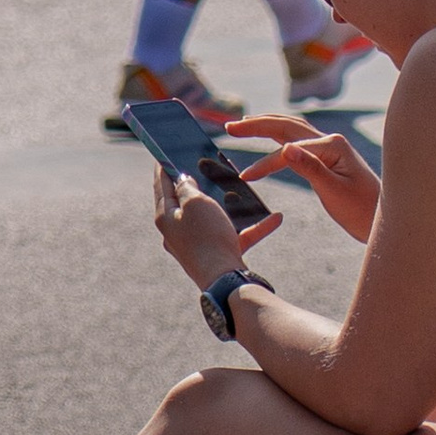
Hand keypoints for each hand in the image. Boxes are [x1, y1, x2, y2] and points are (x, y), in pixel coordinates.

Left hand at [151, 159, 277, 291]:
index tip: (165, 153)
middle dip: (198, 183)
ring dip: (230, 205)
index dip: (163, 166)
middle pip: (186, 201)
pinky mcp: (215, 255)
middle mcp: (177, 232)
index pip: (161, 185)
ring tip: (241, 190)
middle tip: (203, 165)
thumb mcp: (195, 202)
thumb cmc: (207, 238)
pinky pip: (234, 235)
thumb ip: (186, 187)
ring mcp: (196, 245)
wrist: (225, 281)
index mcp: (166, 217)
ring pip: (213, 218)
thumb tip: (182, 180)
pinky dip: (250, 227)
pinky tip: (274, 219)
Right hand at [229, 117, 381, 240]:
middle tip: (229, 126)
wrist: (383, 219)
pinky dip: (279, 137)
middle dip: (257, 125)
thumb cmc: (362, 210)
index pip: (288, 150)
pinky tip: (270, 139)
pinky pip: (298, 141)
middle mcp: (330, 141)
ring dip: (266, 125)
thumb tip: (285, 149)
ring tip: (242, 126)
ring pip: (292, 129)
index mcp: (332, 146)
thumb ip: (310, 169)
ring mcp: (330, 147)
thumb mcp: (334, 192)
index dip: (265, 163)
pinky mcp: (328, 157)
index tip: (245, 177)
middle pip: (287, 126)